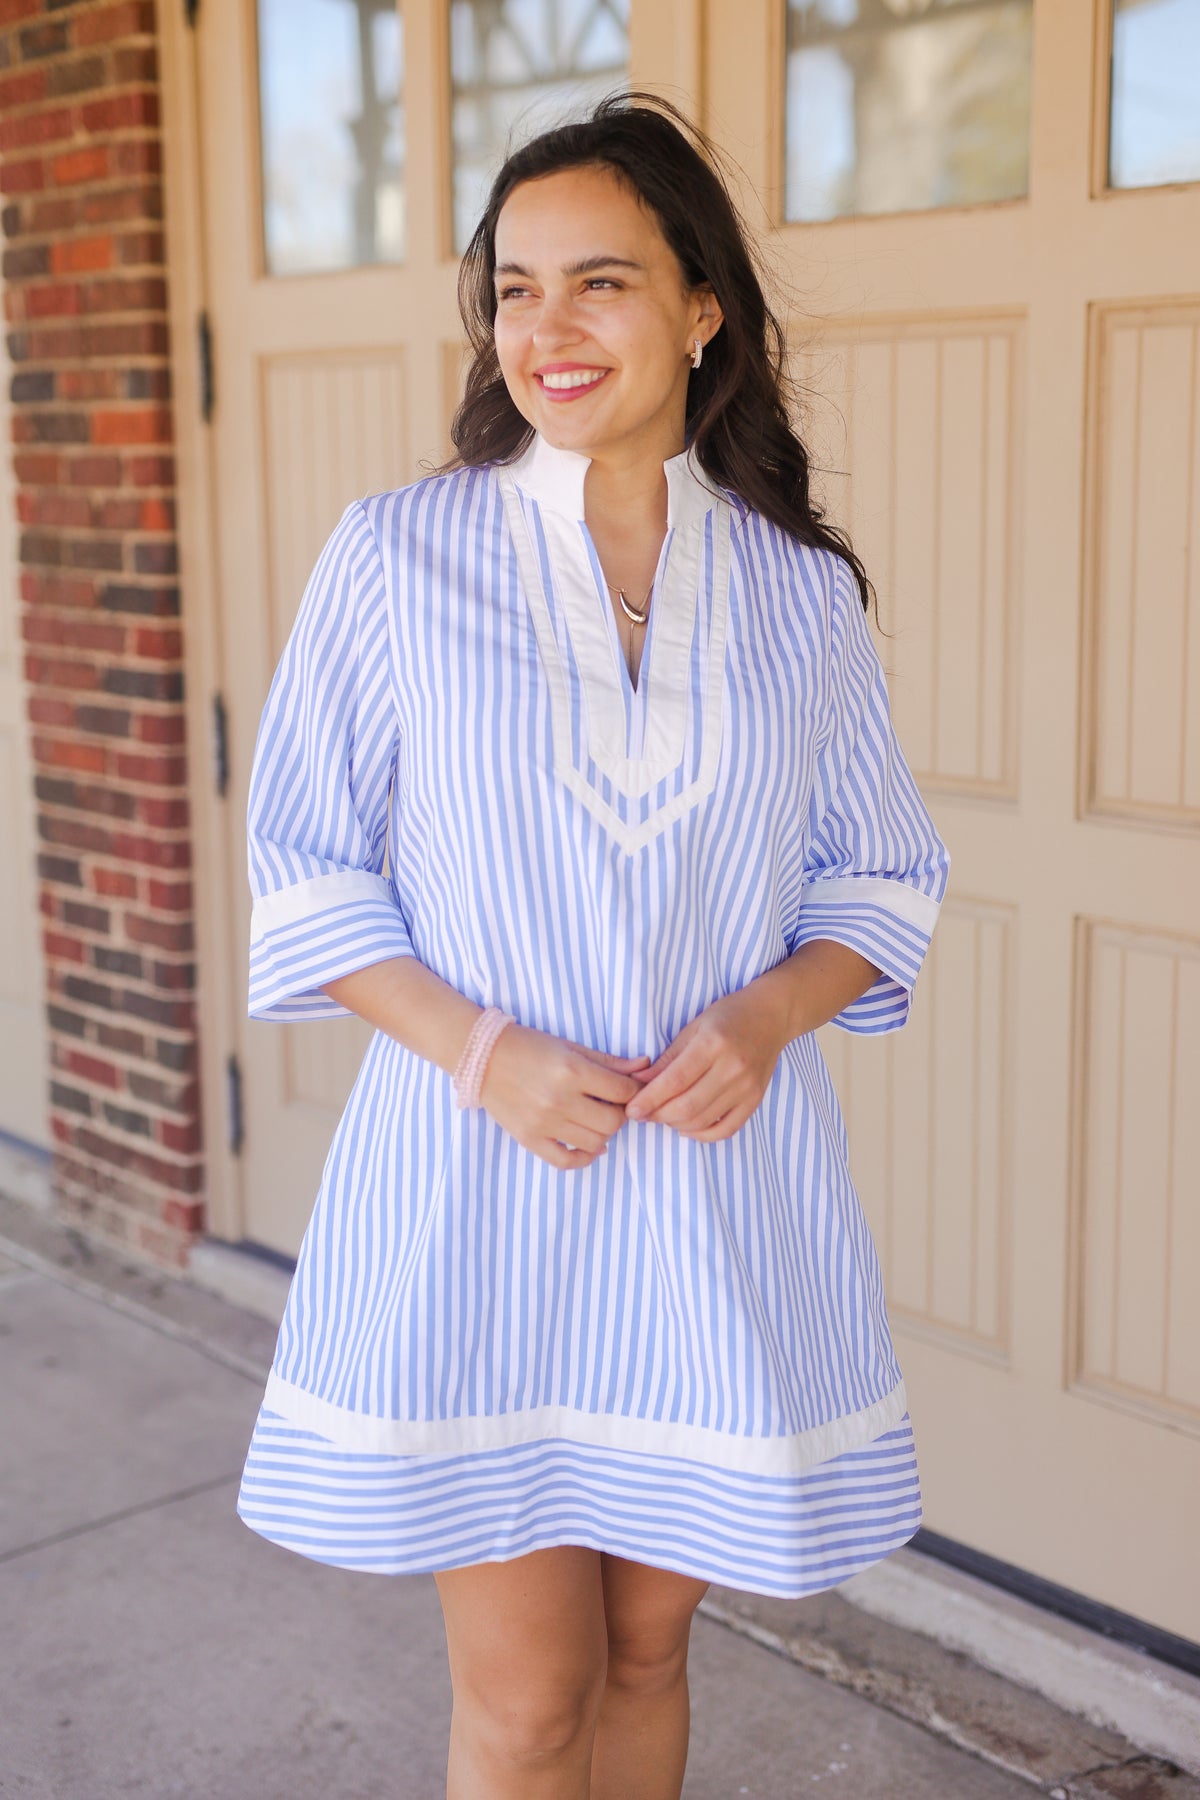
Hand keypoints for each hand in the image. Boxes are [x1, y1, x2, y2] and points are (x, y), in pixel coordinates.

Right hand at [480, 1025, 650, 1169]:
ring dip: (604, 1133)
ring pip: (596, 1143)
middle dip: (621, 1114)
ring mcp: (544, 1123)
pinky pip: (566, 1161)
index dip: (635, 1091)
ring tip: (597, 1119)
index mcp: (573, 1071)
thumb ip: (609, 1061)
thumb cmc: (530, 1047)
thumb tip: (645, 1067)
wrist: (482, 1058)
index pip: (623, 1091)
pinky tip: (589, 1146)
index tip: (630, 1090)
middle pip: (613, 1121)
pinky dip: (584, 1157)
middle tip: (613, 1104)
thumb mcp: (571, 1047)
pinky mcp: (530, 1139)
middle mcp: (560, 1100)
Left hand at [623, 986, 788, 1140]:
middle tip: (644, 1114)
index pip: (674, 1081)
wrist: (771, 1016)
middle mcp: (732, 1068)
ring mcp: (747, 1087)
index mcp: (713, 1043)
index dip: (649, 1099)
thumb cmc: (728, 1016)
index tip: (632, 1110)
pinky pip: (725, 1130)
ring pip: (703, 1121)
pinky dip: (702, 1134)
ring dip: (676, 1124)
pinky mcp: (755, 1100)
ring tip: (663, 1115)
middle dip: (659, 1115)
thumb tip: (639, 1084)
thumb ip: (667, 1058)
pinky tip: (687, 1126)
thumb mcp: (693, 1027)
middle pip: (687, 1106)